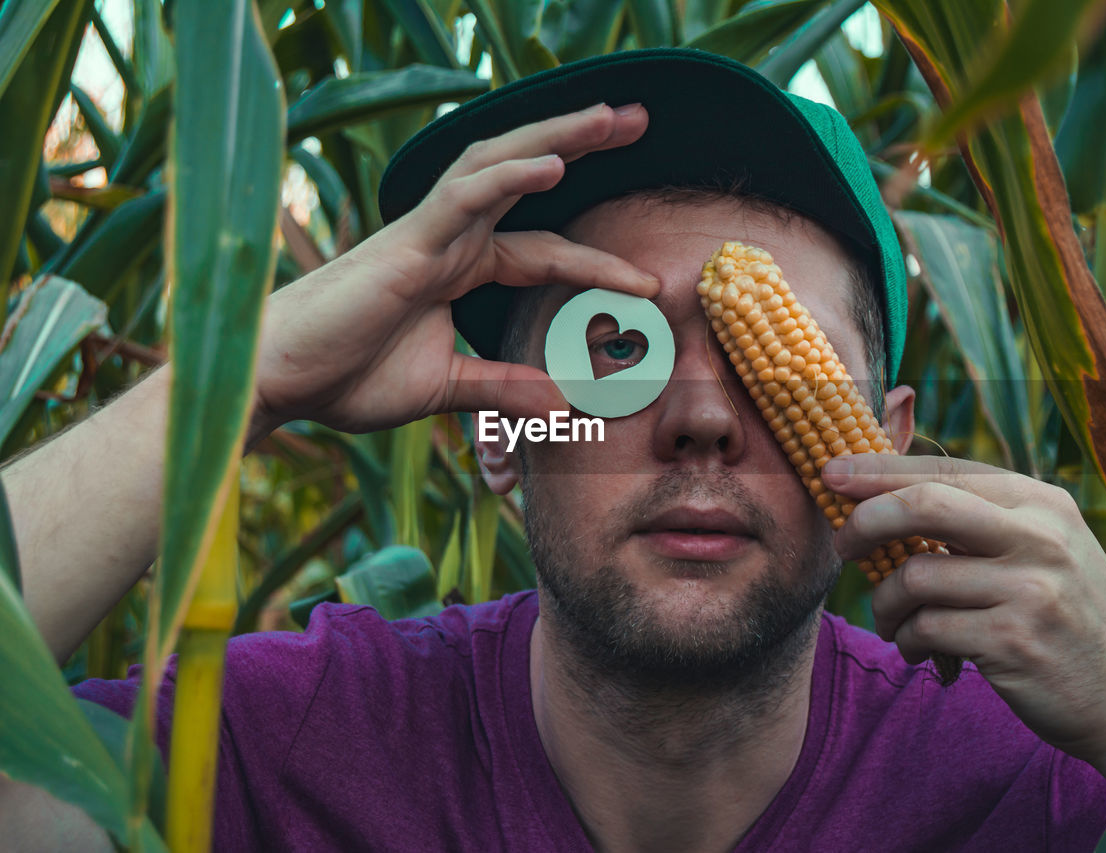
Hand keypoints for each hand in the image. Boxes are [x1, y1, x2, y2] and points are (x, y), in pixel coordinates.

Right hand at [250, 103, 660, 438]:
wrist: (283, 384)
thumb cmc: (348, 377)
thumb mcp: (447, 388)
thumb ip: (503, 390)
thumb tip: (564, 408)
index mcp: (460, 268)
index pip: (545, 254)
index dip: (599, 265)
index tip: (650, 285)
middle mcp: (450, 239)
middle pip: (527, 177)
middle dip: (583, 144)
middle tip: (639, 119)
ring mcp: (428, 233)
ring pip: (500, 165)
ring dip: (557, 137)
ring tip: (612, 117)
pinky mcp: (405, 242)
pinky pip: (462, 197)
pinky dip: (508, 177)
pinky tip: (554, 162)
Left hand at [821, 454, 1105, 788]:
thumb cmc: (1067, 618)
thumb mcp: (1043, 549)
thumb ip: (979, 518)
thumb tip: (880, 492)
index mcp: (1041, 502)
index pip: (942, 471)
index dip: (877, 470)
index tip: (830, 473)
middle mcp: (1039, 537)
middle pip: (922, 504)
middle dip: (865, 521)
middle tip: (842, 545)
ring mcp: (1029, 589)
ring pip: (914, 576)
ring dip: (885, 604)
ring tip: (893, 622)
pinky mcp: (1013, 641)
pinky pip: (924, 628)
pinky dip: (907, 640)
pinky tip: (920, 651)